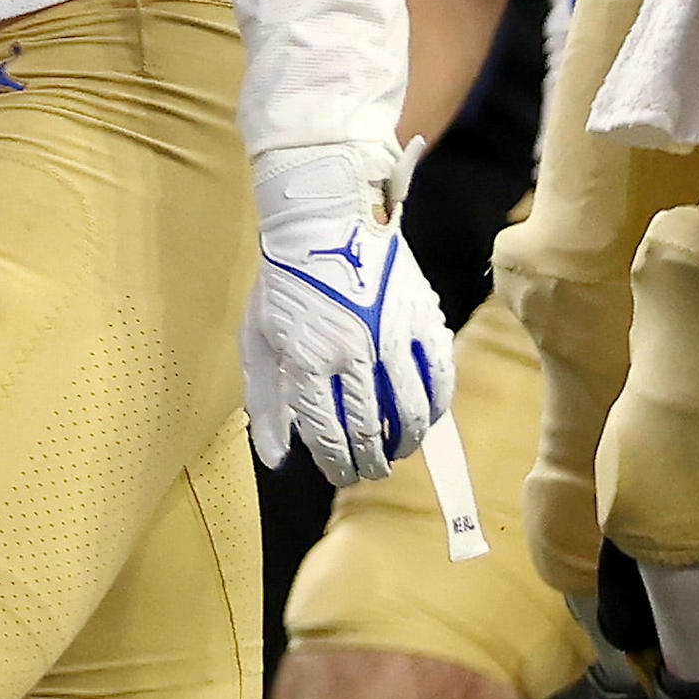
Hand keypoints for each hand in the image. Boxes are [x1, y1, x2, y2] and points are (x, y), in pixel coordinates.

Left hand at [244, 145, 453, 484]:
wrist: (323, 222)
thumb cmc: (285, 285)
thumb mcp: (259, 341)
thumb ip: (265, 402)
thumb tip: (275, 459)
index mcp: (309, 359)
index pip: (328, 435)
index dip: (337, 465)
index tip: (339, 475)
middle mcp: (354, 353)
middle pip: (371, 431)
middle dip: (370, 463)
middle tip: (369, 472)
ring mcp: (393, 337)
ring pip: (410, 414)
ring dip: (404, 444)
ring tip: (396, 453)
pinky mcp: (422, 320)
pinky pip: (439, 379)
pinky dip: (434, 408)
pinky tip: (424, 419)